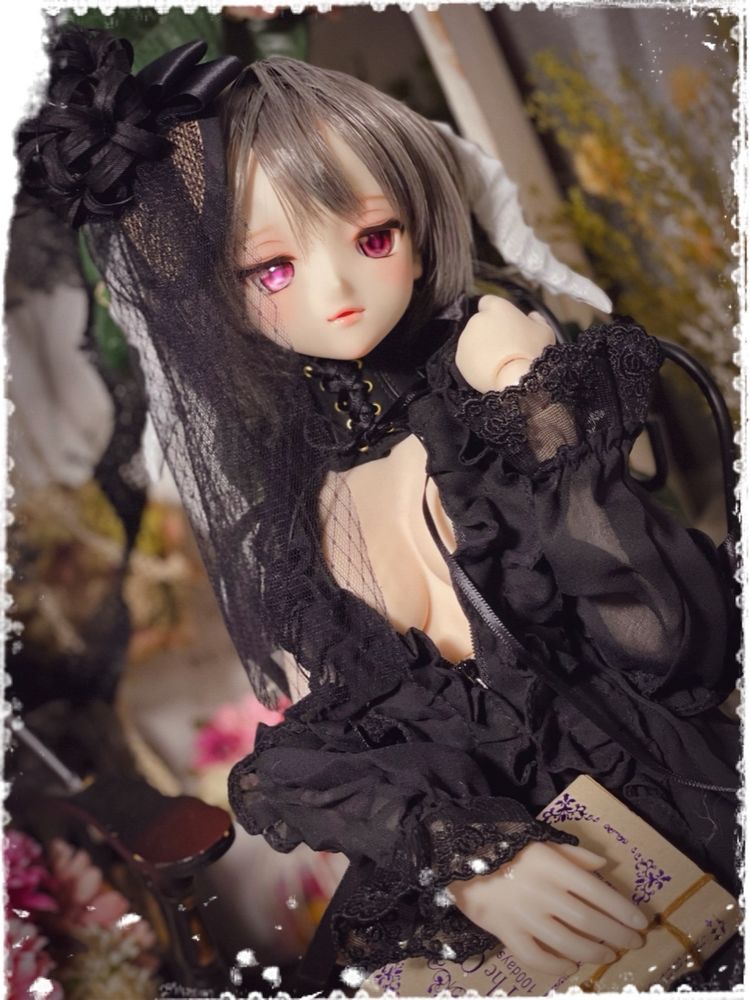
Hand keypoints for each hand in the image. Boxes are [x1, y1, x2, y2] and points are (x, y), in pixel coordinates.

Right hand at [448, 841, 646, 976]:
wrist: (458, 857)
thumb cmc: (504, 846)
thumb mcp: (539, 839)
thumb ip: (573, 852)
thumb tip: (605, 866)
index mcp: (552, 866)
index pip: (598, 892)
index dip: (623, 909)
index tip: (641, 921)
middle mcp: (542, 893)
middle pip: (589, 921)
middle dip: (617, 934)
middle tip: (634, 942)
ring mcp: (524, 917)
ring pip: (568, 943)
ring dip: (594, 951)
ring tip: (609, 953)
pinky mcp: (506, 934)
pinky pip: (536, 958)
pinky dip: (556, 966)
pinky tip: (570, 966)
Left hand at [455, 295, 554, 392]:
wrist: (516, 379)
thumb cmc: (534, 351)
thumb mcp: (545, 332)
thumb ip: (537, 320)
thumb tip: (532, 316)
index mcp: (497, 307)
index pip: (488, 302)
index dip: (495, 313)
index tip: (503, 325)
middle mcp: (477, 319)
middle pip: (480, 323)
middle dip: (489, 332)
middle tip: (504, 347)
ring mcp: (466, 338)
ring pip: (473, 341)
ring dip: (481, 347)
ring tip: (498, 362)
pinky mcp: (460, 357)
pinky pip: (468, 358)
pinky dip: (475, 362)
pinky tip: (489, 371)